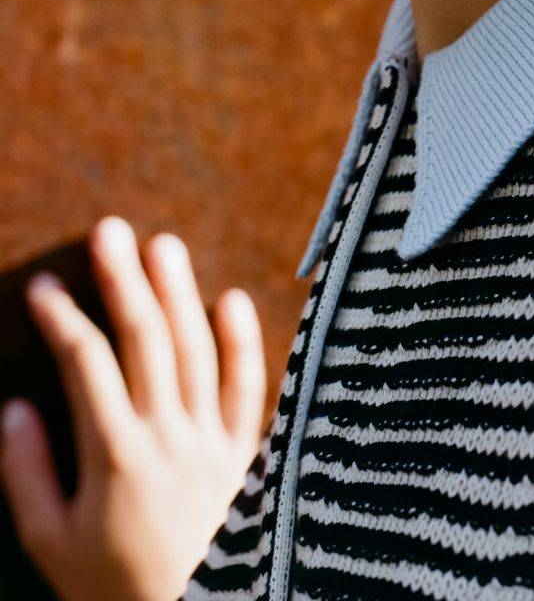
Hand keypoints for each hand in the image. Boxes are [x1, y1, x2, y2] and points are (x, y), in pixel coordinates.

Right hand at [0, 215, 266, 600]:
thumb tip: (14, 408)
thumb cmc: (116, 591)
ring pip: (196, 349)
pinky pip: (248, 387)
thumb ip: (28, 475)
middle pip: (146, 340)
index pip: (85, 366)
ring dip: (179, 292)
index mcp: (114, 455)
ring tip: (163, 244)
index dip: (62, 320)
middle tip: (110, 230)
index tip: (43, 286)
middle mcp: (167, 435)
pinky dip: (243, 341)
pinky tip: (231, 298)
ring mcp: (211, 439)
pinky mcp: (245, 452)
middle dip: (124, 282)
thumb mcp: (52, 545)